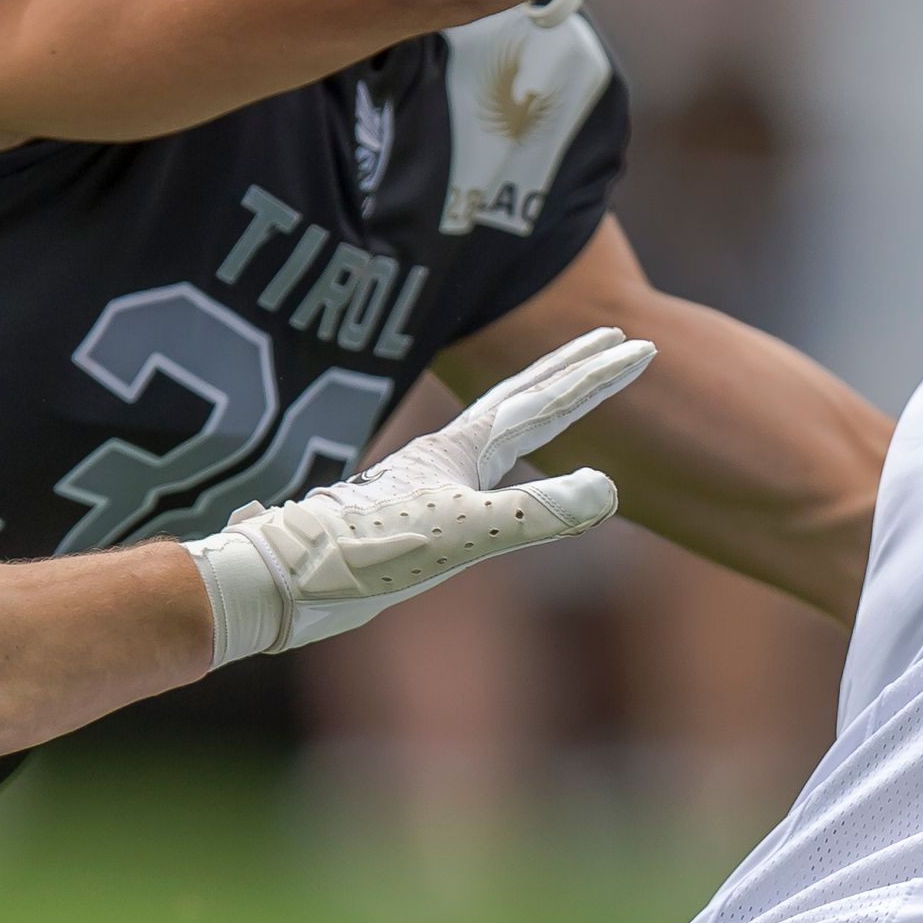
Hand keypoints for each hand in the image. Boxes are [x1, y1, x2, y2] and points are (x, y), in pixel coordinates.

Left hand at [184, 326, 654, 661]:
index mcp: (463, 451)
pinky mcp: (414, 514)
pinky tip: (504, 481)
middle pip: (523, 397)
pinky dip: (512, 463)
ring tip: (564, 397)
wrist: (281, 582)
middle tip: (615, 340)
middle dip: (573, 369)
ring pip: (500, 429)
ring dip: (540, 405)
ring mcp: (430, 483)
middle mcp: (448, 457)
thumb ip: (534, 514)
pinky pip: (483, 474)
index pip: (547, 402)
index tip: (642, 346)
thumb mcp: (461, 535)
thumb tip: (607, 489)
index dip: (597, 377)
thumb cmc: (362, 555)